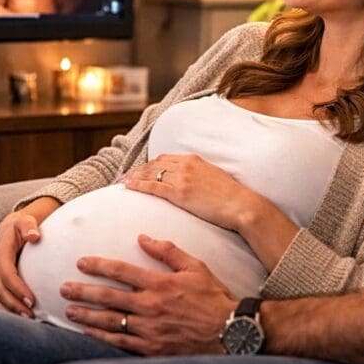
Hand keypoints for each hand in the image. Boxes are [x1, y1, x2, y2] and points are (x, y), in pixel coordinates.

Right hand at [0, 211, 41, 316]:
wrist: (8, 229)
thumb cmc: (21, 226)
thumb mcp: (25, 221)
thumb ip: (29, 226)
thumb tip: (34, 236)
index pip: (7, 274)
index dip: (18, 288)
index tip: (32, 300)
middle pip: (0, 290)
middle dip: (15, 304)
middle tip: (31, 315)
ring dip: (9, 311)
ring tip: (26, 319)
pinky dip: (4, 311)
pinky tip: (16, 318)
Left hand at [61, 234, 237, 354]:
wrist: (230, 332)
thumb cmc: (213, 298)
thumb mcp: (196, 267)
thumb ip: (168, 251)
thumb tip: (144, 237)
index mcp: (160, 283)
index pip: (121, 271)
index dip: (98, 265)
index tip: (81, 262)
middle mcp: (150, 306)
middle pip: (108, 297)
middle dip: (83, 291)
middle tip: (63, 288)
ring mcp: (149, 329)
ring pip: (110, 321)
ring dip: (87, 315)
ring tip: (69, 310)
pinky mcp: (152, 347)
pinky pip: (121, 342)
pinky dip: (102, 337)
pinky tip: (89, 332)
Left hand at [123, 154, 260, 231]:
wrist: (241, 205)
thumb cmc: (231, 196)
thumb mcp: (214, 178)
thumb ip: (199, 176)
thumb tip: (192, 183)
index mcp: (194, 160)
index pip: (165, 159)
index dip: (150, 165)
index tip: (140, 171)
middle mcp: (186, 165)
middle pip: (154, 164)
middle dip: (138, 170)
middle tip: (124, 177)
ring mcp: (182, 178)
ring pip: (150, 174)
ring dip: (134, 177)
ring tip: (122, 182)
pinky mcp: (180, 192)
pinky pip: (154, 186)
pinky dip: (139, 185)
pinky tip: (129, 187)